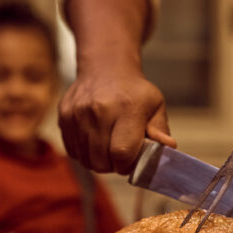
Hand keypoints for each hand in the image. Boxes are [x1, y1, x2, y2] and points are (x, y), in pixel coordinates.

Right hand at [59, 0, 174, 173]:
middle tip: (121, 153)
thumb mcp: (155, 105)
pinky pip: (73, 152)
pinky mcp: (63, 117)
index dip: (128, 164)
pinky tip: (95, 139)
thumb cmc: (133, 91)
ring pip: (86, 160)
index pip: (122, 153)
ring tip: (109, 144)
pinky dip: (85, 153)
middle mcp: (98, 110)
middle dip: (114, 165)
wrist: (104, 68)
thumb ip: (160, 130)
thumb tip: (168, 147)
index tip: (133, 159)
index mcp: (126, 107)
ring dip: (99, 160)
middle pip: (102, 161)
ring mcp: (77, 114)